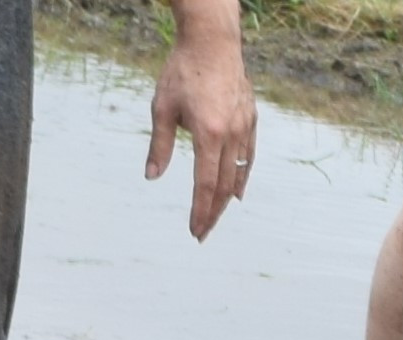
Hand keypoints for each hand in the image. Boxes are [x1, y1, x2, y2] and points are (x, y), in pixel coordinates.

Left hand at [148, 10, 259, 240]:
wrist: (213, 43)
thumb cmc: (183, 72)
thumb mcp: (162, 108)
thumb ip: (160, 145)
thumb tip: (152, 176)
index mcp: (208, 134)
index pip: (205, 185)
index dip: (200, 211)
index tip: (194, 230)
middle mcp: (231, 136)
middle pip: (224, 188)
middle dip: (213, 213)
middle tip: (202, 233)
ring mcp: (244, 129)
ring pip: (238, 175)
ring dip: (227, 200)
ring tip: (215, 216)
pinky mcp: (250, 121)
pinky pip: (248, 159)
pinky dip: (242, 178)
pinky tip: (238, 193)